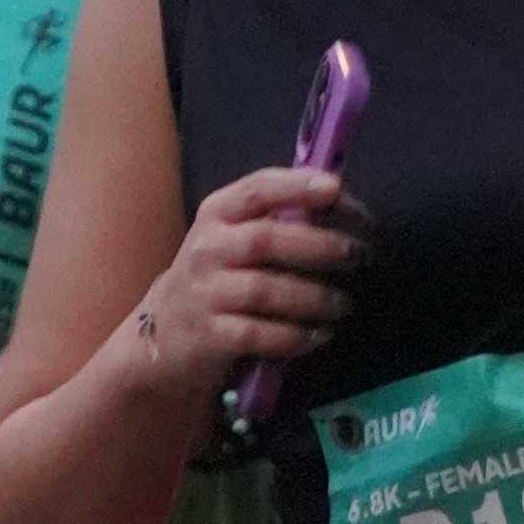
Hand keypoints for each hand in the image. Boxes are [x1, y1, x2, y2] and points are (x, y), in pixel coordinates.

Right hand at [121, 166, 366, 404]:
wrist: (164, 336)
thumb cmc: (218, 279)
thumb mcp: (233, 239)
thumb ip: (276, 220)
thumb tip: (342, 206)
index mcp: (217, 214)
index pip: (257, 190)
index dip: (297, 186)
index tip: (335, 188)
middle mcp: (207, 249)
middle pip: (266, 240)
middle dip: (320, 246)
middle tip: (359, 255)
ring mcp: (206, 294)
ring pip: (266, 291)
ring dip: (315, 297)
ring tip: (345, 304)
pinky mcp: (210, 337)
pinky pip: (261, 335)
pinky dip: (296, 336)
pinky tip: (321, 335)